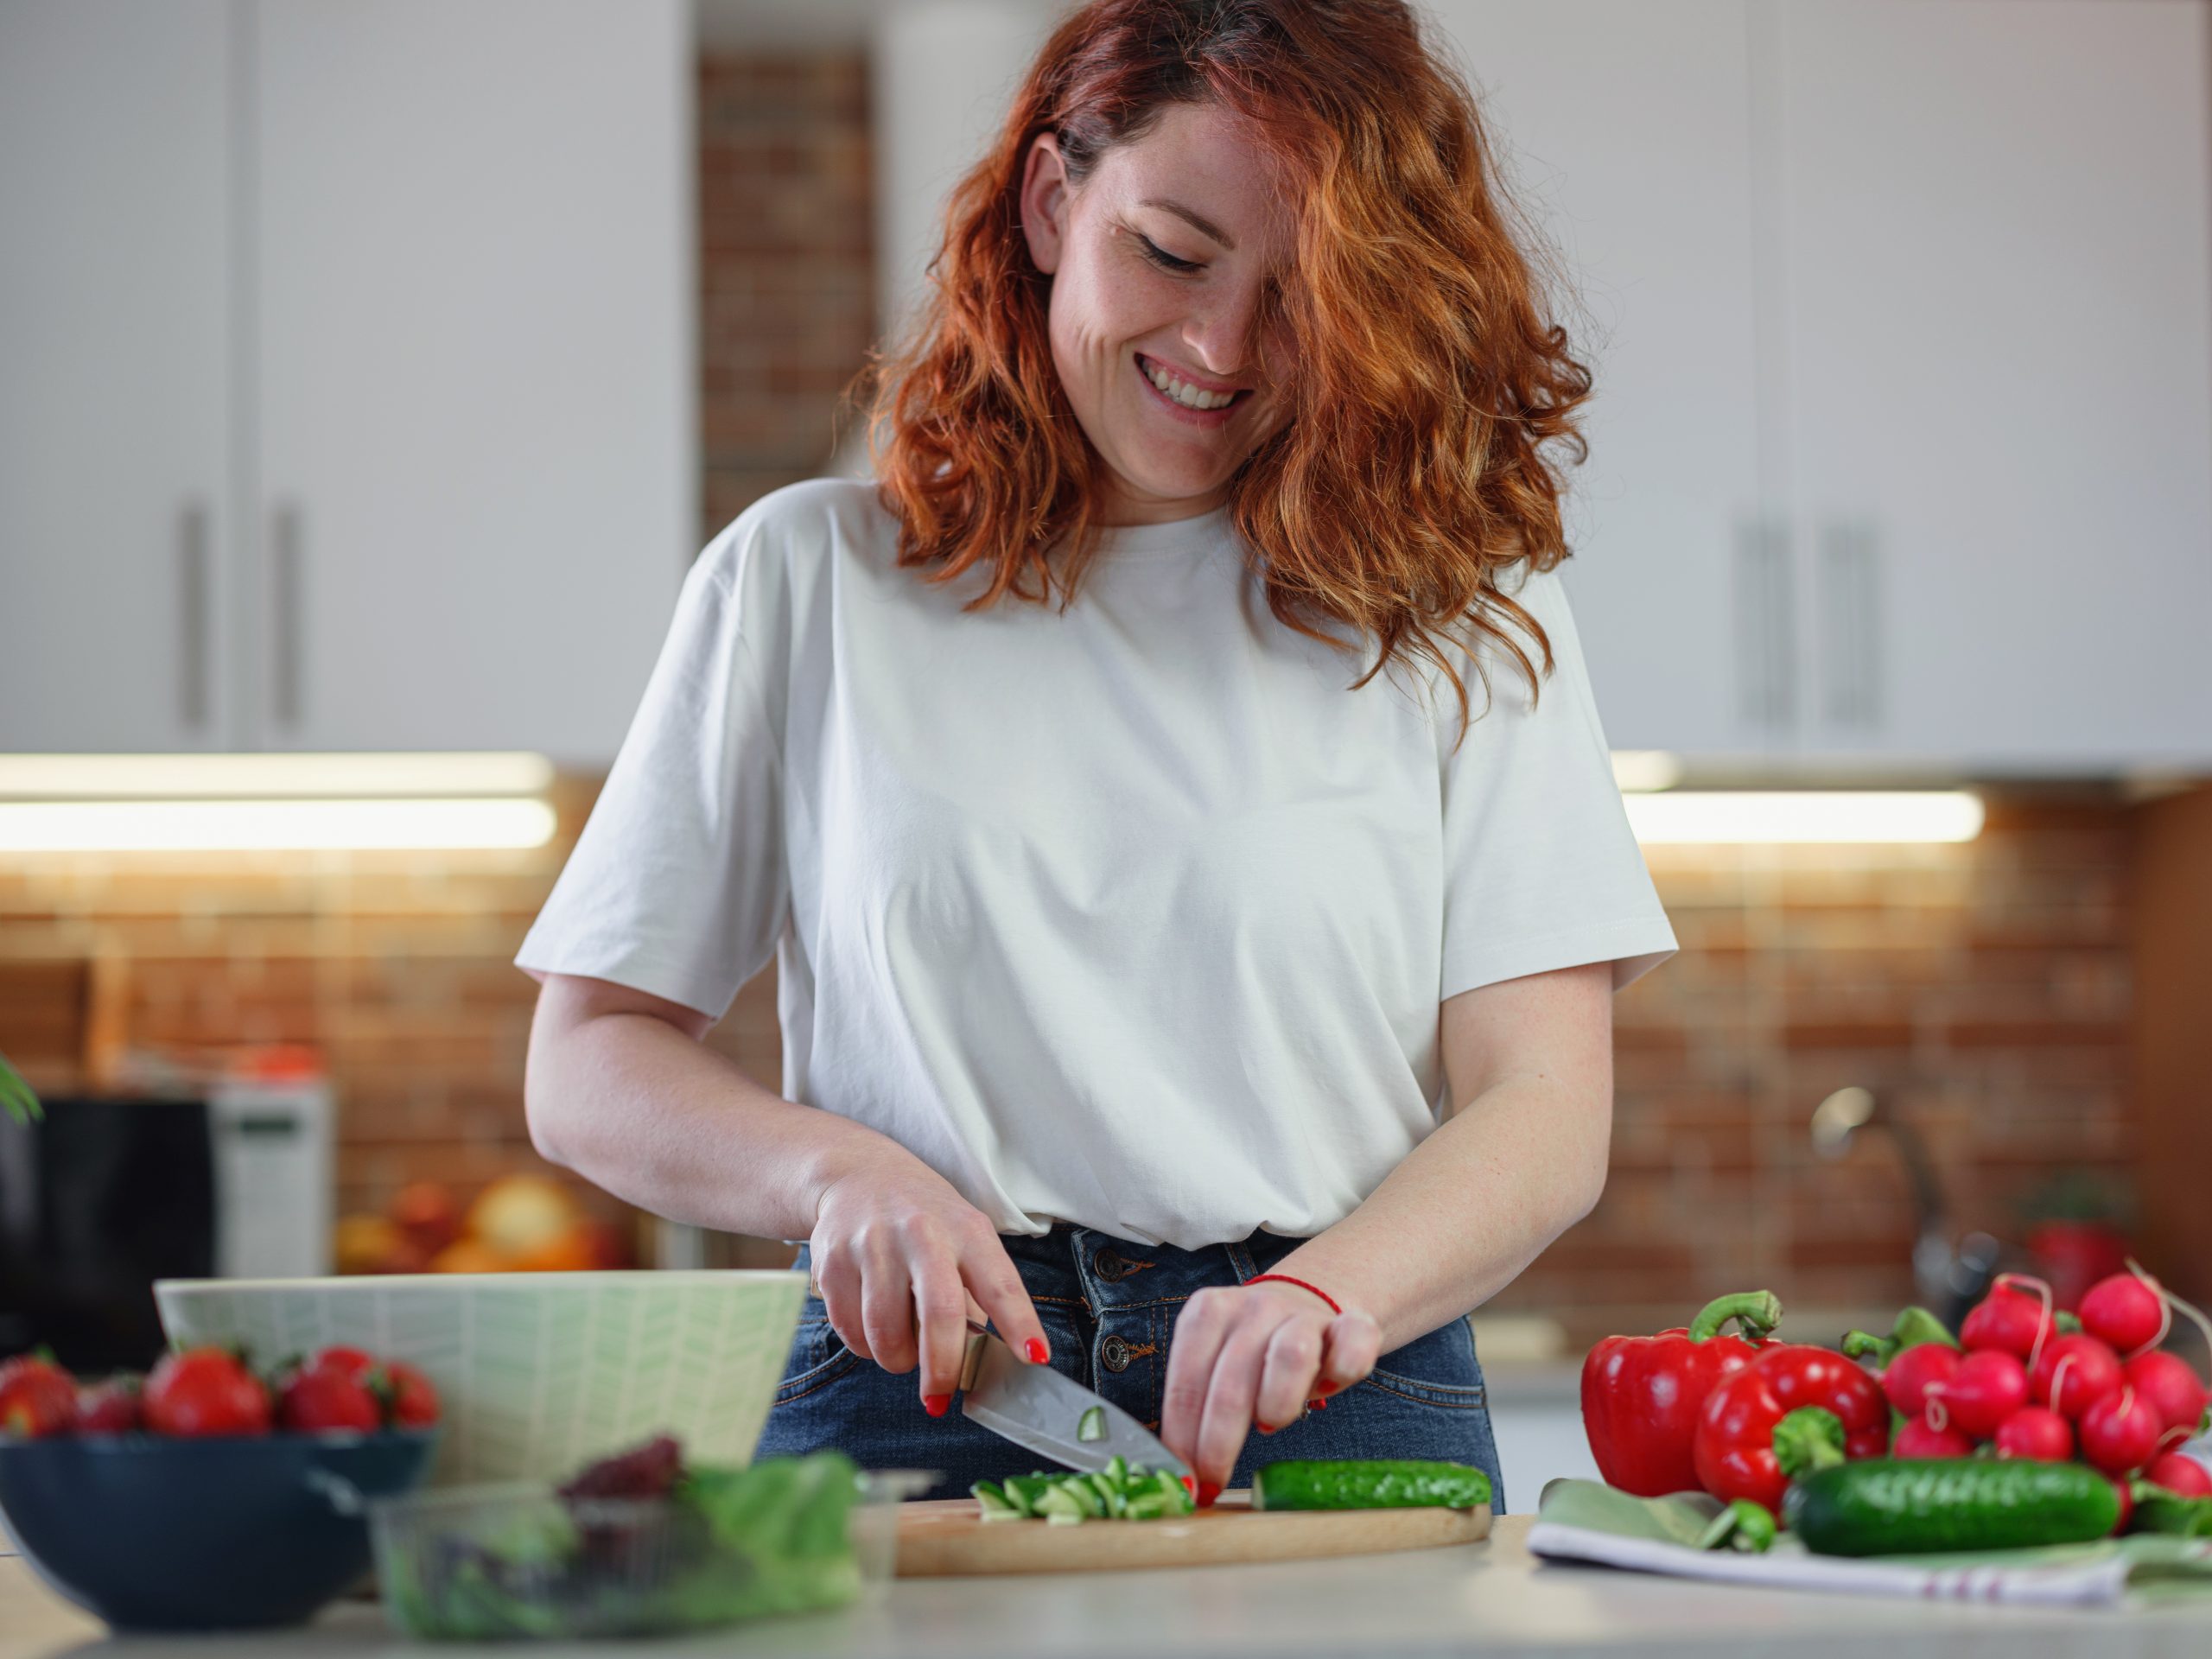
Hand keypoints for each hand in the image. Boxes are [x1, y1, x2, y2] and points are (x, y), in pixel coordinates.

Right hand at [808, 1149, 1049, 1413]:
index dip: (1019, 1323)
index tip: (1036, 1358)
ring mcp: (872, 1245)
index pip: (1000, 1282)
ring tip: (903, 1344)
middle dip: (942, 1368)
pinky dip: (866, 1345)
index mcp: (965, 1230)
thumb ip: (977, 1294)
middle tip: (939, 1398)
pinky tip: (872, 1322)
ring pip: (886, 1335)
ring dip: (898, 1359)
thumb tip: (982, 1362)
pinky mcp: (832, 1263)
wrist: (856, 1176)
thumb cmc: (924, 1219)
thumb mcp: (964, 1238)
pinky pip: (851, 1332)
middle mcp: (921, 1233)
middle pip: (939, 1314)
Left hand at [1160, 1280, 1382, 1497]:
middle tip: (1213, 1481)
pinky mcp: (1351, 1324)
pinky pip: (1354, 1343)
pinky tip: (1328, 1390)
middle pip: (1232, 1380)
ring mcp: (1304, 1314)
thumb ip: (1197, 1406)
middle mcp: (1254, 1307)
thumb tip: (1181, 1472)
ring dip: (1277, 1404)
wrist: (1305, 1305)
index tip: (1184, 1478)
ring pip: (1291, 1355)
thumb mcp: (1214, 1365)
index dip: (1182, 1436)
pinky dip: (1343, 1371)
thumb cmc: (1252, 1353)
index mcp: (1209, 1313)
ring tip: (1270, 1424)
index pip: (1187, 1380)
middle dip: (1218, 1443)